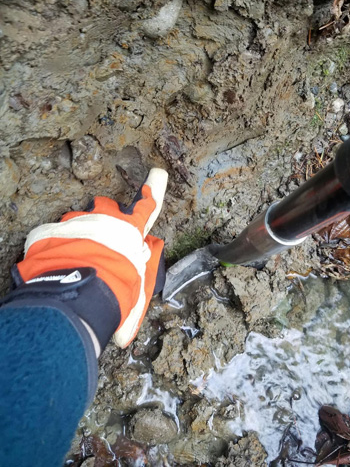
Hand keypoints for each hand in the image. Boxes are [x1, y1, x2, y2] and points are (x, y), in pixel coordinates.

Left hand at [14, 168, 167, 348]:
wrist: (76, 292)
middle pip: (105, 206)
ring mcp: (75, 221)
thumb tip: (129, 320)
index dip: (153, 189)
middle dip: (104, 216)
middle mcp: (104, 219)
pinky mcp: (50, 229)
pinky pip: (52, 233)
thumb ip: (134, 284)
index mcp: (129, 231)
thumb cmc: (115, 291)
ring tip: (74, 258)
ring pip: (77, 219)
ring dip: (78, 233)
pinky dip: (53, 245)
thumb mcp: (134, 290)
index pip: (147, 205)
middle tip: (100, 237)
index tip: (157, 172)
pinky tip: (54, 263)